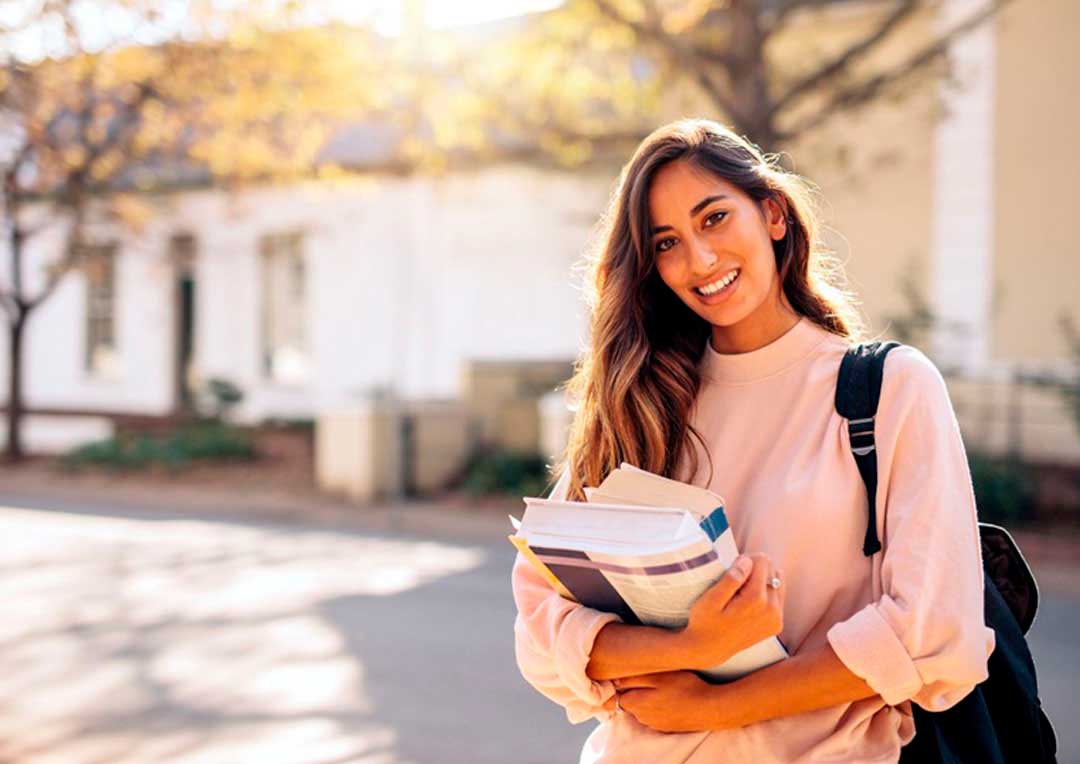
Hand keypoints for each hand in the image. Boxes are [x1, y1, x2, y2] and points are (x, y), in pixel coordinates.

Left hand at [601, 670, 727, 732]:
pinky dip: (659, 706)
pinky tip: (671, 697)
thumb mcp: (658, 676)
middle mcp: (642, 718)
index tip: (627, 676)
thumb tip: (615, 681)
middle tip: (649, 676)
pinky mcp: (667, 726)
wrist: (710, 709)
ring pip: (643, 708)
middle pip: (630, 702)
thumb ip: (633, 679)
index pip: (617, 696)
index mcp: (636, 704)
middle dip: (634, 690)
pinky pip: (656, 714)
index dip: (620, 685)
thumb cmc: (685, 688)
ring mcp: (655, 724)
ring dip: (647, 698)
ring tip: (662, 685)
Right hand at [679, 553, 784, 668]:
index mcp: (756, 600)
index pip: (762, 560)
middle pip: (771, 569)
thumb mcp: (711, 599)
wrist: (709, 650)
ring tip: (741, 595)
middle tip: (734, 586)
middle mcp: (772, 610)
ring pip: (777, 581)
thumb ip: (731, 579)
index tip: (732, 573)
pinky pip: (778, 596)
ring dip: (760, 582)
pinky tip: (749, 603)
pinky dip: (765, 594)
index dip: (745, 561)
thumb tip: (748, 561)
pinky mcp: (777, 624)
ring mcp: (777, 619)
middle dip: (753, 572)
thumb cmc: (705, 622)